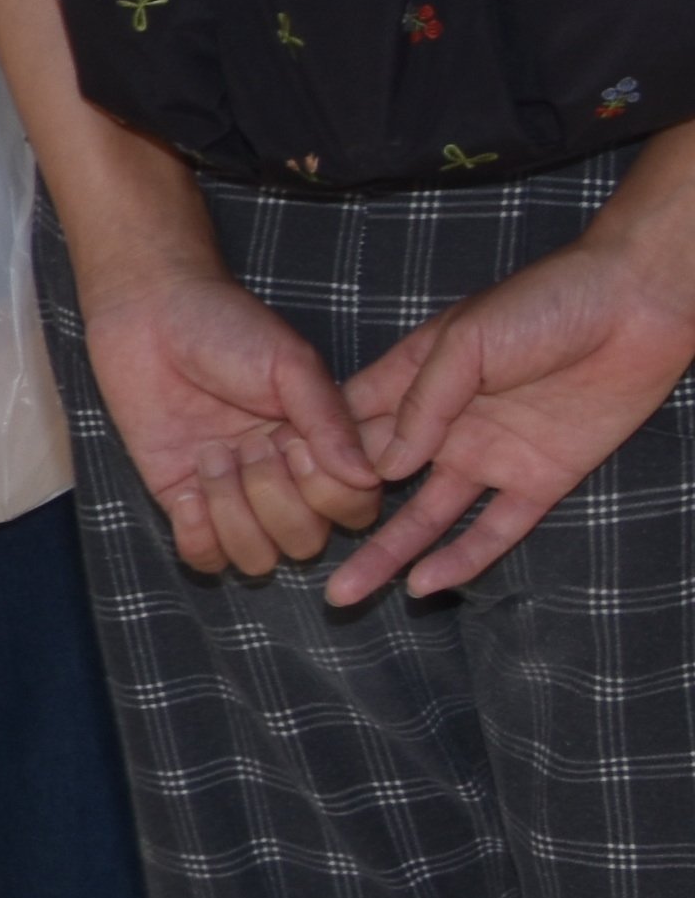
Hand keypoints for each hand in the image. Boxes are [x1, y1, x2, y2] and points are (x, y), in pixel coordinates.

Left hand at [73, 247, 385, 580]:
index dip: (328, 492)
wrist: (149, 313)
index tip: (293, 442)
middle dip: (276, 499)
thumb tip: (368, 477)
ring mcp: (231, 497)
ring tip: (212, 455)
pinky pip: (204, 558)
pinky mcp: (180, 500)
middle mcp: (283, 482)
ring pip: (258, 559)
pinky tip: (187, 489)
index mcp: (321, 449)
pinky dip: (199, 536)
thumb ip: (329, 421)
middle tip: (246, 443)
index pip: (355, 509)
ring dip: (235, 515)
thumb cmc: (227, 329)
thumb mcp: (291, 366)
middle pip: (307, 543)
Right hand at [326, 211, 694, 603]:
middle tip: (292, 555)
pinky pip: (496, 529)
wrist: (634, 307)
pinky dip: (462, 558)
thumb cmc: (541, 304)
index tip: (264, 490)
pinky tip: (424, 586)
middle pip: (377, 480)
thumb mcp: (464, 340)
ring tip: (344, 593)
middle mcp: (444, 425)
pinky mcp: (540, 480)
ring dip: (388, 554)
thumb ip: (422, 402)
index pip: (349, 425)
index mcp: (413, 380)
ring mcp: (490, 456)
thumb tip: (382, 467)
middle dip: (335, 515)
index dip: (309, 455)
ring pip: (427, 516)